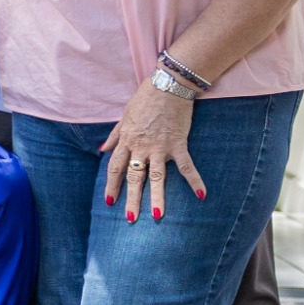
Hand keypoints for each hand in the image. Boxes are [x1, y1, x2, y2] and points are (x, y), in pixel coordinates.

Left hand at [101, 81, 202, 220]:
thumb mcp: (124, 116)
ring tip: (157, 216)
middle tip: (130, 218)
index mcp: (126, 140)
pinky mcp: (178, 144)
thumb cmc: (145, 99)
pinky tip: (201, 196)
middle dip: (131, 199)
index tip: (109, 201)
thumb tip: (102, 149)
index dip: (112, 185)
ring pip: (157, 177)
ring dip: (157, 198)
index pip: (115, 168)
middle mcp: (140, 147)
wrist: (168, 86)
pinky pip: (186, 166)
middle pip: (134, 177)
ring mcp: (159, 147)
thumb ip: (114, 135)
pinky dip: (194, 180)